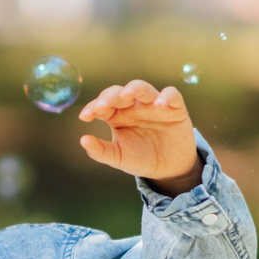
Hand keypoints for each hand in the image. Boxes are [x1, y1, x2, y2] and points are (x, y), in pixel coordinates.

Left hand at [76, 79, 202, 190]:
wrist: (168, 169)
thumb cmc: (141, 158)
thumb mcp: (119, 158)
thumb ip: (101, 151)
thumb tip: (83, 140)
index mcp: (117, 115)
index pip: (102, 105)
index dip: (93, 107)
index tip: (85, 116)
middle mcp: (134, 106)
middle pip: (119, 93)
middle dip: (109, 97)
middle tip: (101, 106)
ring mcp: (153, 105)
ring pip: (143, 88)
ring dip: (135, 88)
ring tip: (127, 94)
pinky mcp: (175, 108)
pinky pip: (172, 95)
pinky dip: (167, 96)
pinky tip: (160, 105)